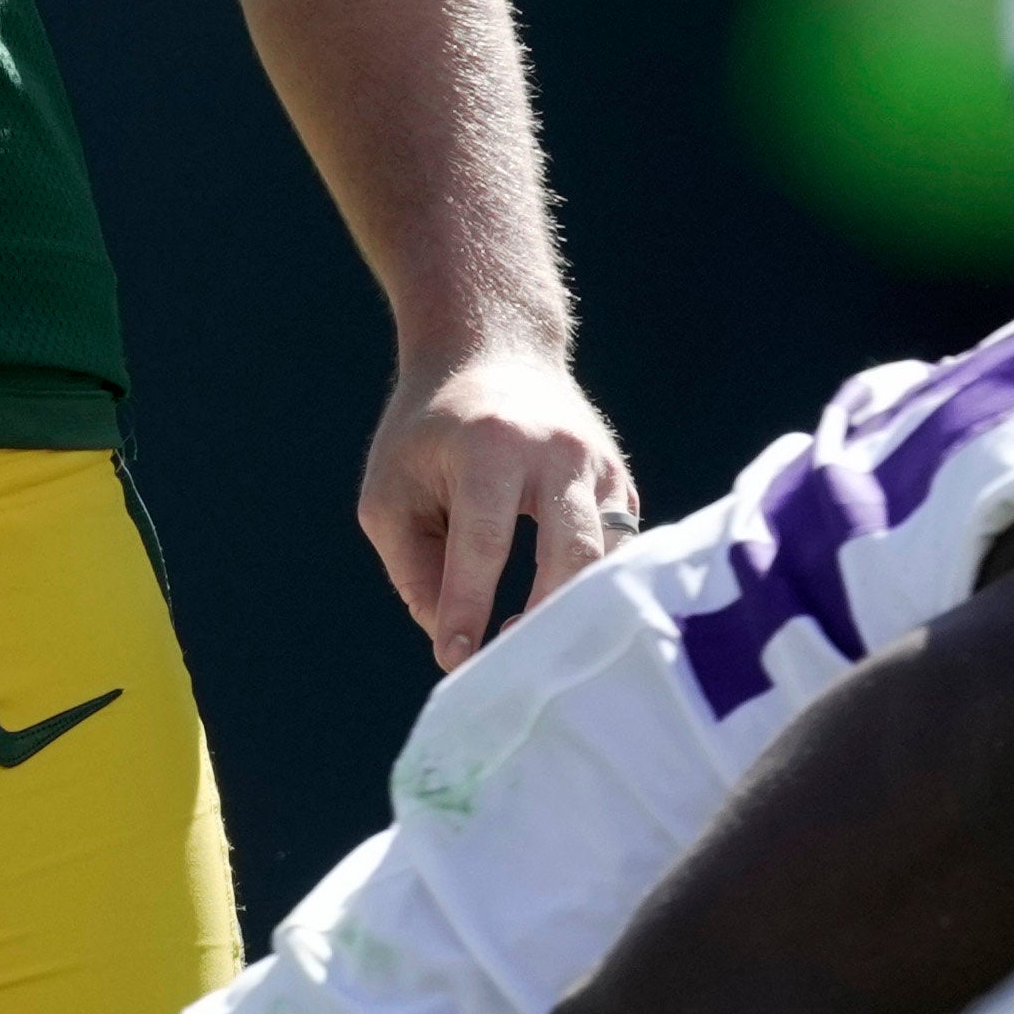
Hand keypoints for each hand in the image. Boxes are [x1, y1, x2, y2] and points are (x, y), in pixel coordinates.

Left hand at [370, 339, 637, 666]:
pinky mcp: (621, 480)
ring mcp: (600, 465)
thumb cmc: (428, 432)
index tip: (457, 662)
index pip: (486, 542)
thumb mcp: (392, 490)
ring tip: (534, 648)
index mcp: (492, 447)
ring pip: (606, 558)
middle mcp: (558, 453)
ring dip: (573, 610)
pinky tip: (567, 622)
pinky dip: (594, 590)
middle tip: (510, 665)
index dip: (470, 607)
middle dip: (542, 618)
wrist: (494, 348)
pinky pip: (618, 549)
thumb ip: (412, 566)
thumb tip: (447, 634)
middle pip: (570, 554)